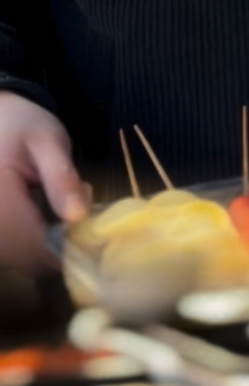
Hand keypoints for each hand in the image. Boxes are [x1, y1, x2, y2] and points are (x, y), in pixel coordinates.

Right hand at [0, 94, 87, 273]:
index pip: (35, 246)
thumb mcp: (48, 141)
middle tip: (80, 211)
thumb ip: (62, 179)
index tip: (95, 232)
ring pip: (23, 261)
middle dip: (63, 247)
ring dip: (50, 247)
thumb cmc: (22, 124)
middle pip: (29, 261)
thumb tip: (77, 218)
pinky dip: (35, 243)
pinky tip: (46, 215)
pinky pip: (15, 252)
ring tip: (64, 207)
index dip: (69, 250)